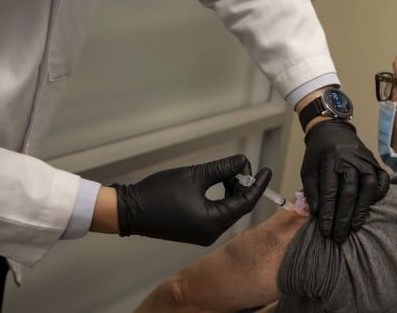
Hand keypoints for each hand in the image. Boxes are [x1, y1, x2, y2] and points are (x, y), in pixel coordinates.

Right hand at [112, 154, 271, 245]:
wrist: (130, 210)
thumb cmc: (159, 193)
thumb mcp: (195, 176)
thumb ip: (223, 169)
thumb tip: (243, 162)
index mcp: (213, 222)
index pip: (245, 202)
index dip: (258, 185)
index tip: (266, 170)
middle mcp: (211, 233)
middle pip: (238, 207)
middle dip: (242, 185)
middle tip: (239, 166)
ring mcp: (203, 234)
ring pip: (228, 210)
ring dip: (231, 191)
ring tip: (227, 172)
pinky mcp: (195, 230)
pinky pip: (217, 214)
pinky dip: (221, 198)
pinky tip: (219, 183)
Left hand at [301, 120, 389, 242]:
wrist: (332, 130)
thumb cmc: (318, 154)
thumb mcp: (308, 169)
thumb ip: (311, 190)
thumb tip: (317, 213)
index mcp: (330, 160)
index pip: (330, 191)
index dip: (328, 213)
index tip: (325, 230)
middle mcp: (349, 159)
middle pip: (349, 192)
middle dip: (343, 217)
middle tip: (339, 236)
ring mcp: (365, 160)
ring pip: (367, 187)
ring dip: (362, 210)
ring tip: (354, 228)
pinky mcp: (375, 162)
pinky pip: (382, 180)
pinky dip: (379, 195)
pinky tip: (371, 208)